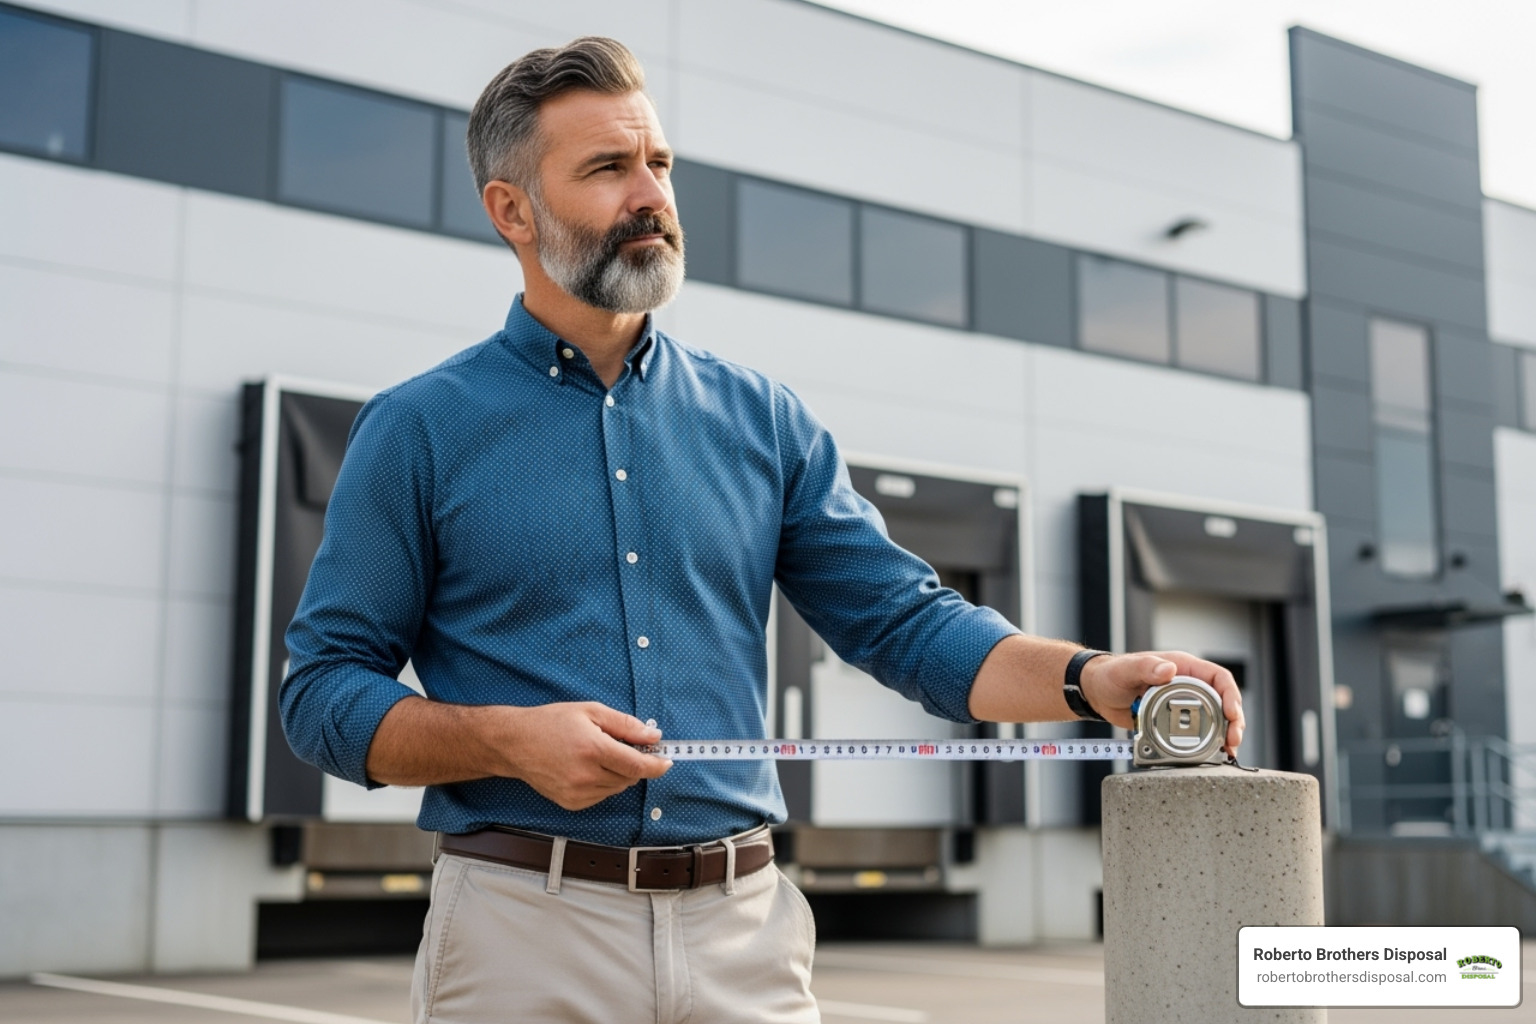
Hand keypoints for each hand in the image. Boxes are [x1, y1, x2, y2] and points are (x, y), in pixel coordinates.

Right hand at [492, 702, 671, 810]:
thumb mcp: (591, 712)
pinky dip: (604, 783)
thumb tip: (653, 736)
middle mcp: (586, 775)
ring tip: (599, 753)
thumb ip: (625, 725)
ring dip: (619, 773)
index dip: (657, 764)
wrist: (515, 743)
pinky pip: (601, 795)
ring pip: (617, 788)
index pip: (637, 765)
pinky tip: (588, 767)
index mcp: (593, 749)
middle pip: (629, 777)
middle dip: (634, 763)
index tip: (667, 760)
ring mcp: (577, 793)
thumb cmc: (551, 723)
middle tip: (626, 746)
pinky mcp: (571, 803)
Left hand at [1080, 651, 1245, 754]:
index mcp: (1183, 669)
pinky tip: (1215, 757)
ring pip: (1215, 720)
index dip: (1230, 696)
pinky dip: (1207, 744)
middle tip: (1234, 741)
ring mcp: (1184, 705)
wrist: (1097, 692)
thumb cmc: (1111, 674)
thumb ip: (1146, 667)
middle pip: (1223, 702)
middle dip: (1233, 721)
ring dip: (1225, 735)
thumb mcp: (1127, 669)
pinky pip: (1197, 733)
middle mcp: (1188, 686)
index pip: (1218, 678)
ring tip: (1229, 752)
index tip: (1232, 714)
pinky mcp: (1175, 723)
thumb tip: (1169, 670)